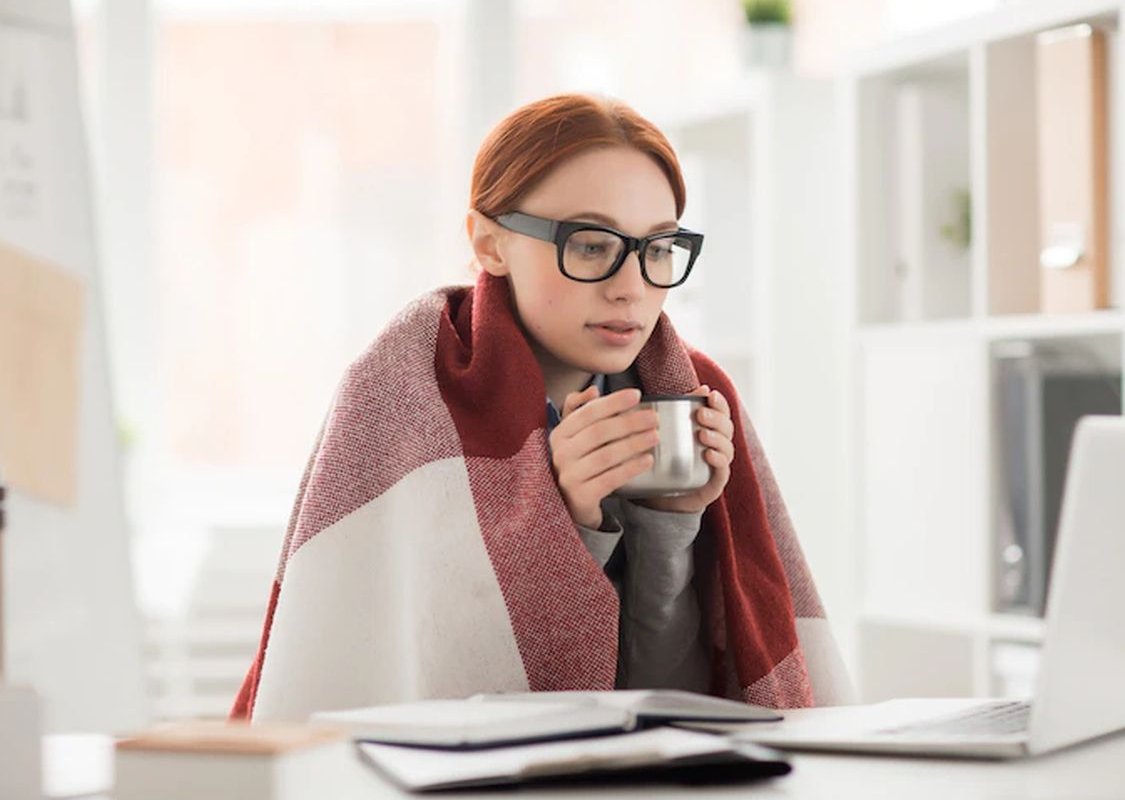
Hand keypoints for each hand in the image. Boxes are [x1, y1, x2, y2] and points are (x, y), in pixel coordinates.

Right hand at [549, 386, 659, 529]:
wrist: (571, 505)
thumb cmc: (578, 464)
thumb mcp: (574, 436)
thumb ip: (580, 410)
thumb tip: (593, 391)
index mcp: (560, 434)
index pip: (588, 412)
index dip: (613, 402)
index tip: (637, 395)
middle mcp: (560, 454)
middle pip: (599, 433)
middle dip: (629, 422)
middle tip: (654, 418)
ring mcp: (569, 476)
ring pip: (606, 456)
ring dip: (634, 444)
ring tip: (655, 437)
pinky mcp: (581, 497)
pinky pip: (610, 479)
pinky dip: (630, 468)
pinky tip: (647, 460)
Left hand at [638, 385, 734, 514]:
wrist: (659, 497)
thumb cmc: (663, 460)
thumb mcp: (663, 435)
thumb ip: (669, 413)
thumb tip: (664, 391)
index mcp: (709, 430)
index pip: (721, 413)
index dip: (719, 403)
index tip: (709, 394)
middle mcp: (718, 446)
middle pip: (727, 427)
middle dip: (716, 418)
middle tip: (700, 414)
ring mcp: (719, 464)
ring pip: (727, 447)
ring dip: (716, 438)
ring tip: (701, 434)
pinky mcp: (715, 482)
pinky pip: (723, 470)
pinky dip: (718, 460)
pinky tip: (708, 454)